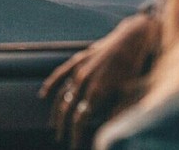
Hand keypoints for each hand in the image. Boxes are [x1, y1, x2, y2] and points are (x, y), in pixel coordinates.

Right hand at [39, 12, 160, 148]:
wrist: (132, 38)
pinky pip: (60, 73)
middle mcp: (84, 81)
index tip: (74, 146)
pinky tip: (43, 94)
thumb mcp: (129, 93)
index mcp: (97, 92)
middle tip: (61, 139)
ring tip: (54, 124)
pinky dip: (51, 84)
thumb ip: (116, 114)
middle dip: (63, 126)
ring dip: (56, 110)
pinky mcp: (79, 59)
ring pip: (61, 93)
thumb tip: (109, 132)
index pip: (79, 120)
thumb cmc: (134, 67)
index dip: (75, 135)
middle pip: (67, 109)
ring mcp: (79, 69)